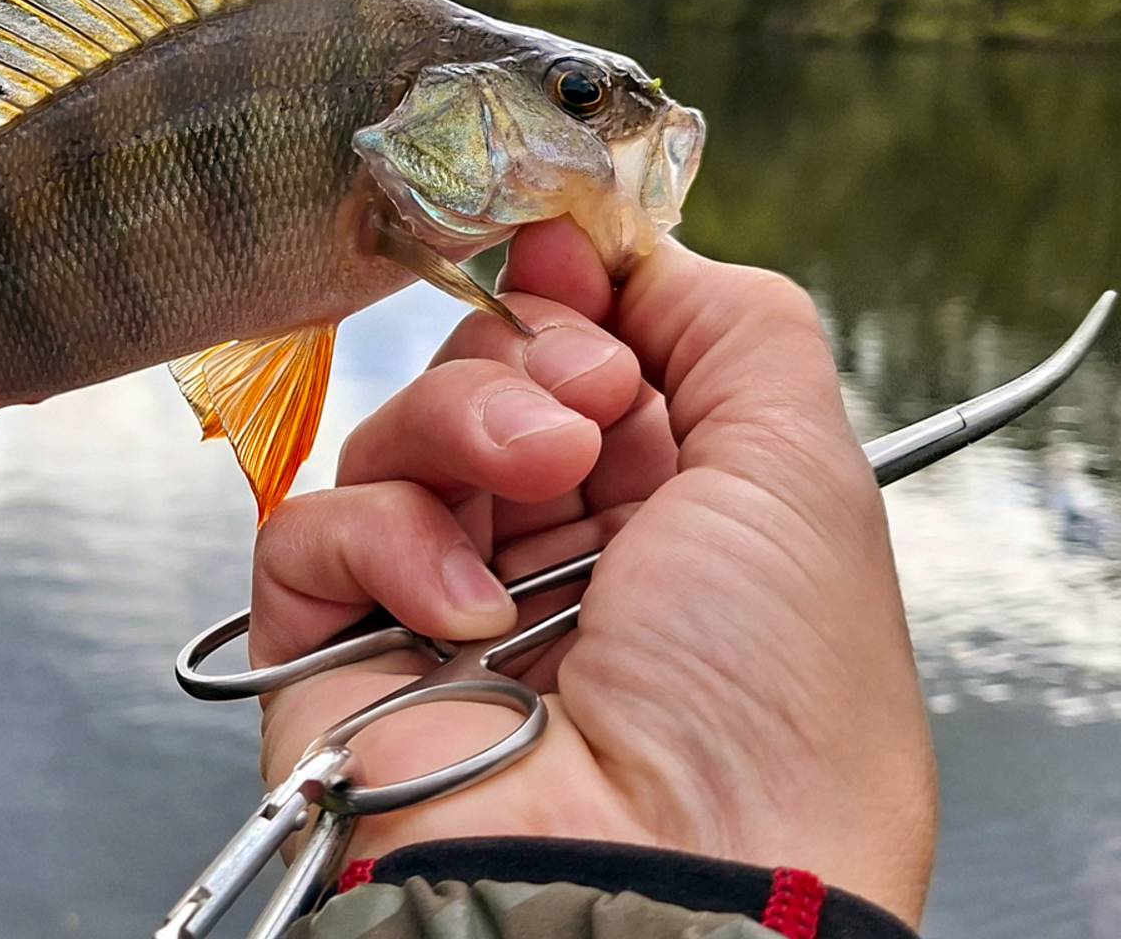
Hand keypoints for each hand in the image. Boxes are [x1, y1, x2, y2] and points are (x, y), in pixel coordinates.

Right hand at [252, 219, 936, 921]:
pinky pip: (314, 529)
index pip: (591, 354)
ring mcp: (442, 605)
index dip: (578, 293)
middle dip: (535, 355)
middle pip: (491, 375)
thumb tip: (630, 246)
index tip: (575, 253)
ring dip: (467, 427)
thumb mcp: (806, 474)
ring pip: (400, 433)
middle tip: (585, 404)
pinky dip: (386, 540)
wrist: (668, 884)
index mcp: (677, 520)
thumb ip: (734, 322)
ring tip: (539, 481)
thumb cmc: (770, 716)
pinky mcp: (338, 652)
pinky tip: (465, 606)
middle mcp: (557, 558)